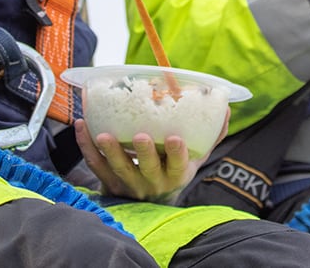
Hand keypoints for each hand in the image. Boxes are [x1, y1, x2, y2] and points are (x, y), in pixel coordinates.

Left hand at [74, 116, 225, 204]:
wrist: (148, 201)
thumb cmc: (174, 169)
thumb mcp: (197, 158)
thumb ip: (211, 134)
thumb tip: (226, 107)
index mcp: (176, 174)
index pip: (179, 166)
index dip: (177, 153)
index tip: (176, 138)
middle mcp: (153, 182)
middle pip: (147, 169)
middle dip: (144, 153)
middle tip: (140, 136)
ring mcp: (129, 184)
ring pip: (118, 169)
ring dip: (110, 151)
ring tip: (103, 134)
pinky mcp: (108, 183)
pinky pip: (96, 166)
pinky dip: (87, 147)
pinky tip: (83, 126)